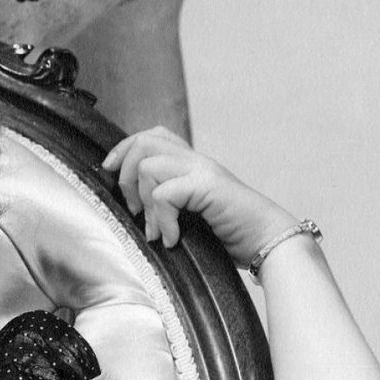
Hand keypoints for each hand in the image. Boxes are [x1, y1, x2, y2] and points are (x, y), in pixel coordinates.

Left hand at [101, 127, 294, 266]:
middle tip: (133, 207)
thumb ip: (168, 206)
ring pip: (148, 165)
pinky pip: (164, 194)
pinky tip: (172, 239)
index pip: (152, 136)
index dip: (124, 149)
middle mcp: (197, 161)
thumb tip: (132, 213)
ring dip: (143, 202)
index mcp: (192, 164)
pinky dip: (162, 220)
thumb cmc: (233, 235)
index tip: (110, 172)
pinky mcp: (208, 186)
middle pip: (145, 140)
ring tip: (155, 229)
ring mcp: (203, 171)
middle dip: (124, 172)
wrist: (270, 243)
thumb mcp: (191, 216)